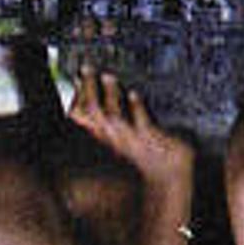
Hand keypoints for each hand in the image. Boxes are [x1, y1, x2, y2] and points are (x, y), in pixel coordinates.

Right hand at [68, 69, 192, 183]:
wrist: (168, 175)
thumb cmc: (145, 153)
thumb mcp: (120, 138)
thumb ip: (106, 119)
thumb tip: (96, 96)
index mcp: (105, 136)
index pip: (81, 116)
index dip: (76, 97)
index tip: (75, 78)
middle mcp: (113, 138)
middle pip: (93, 112)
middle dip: (87, 89)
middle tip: (86, 69)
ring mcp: (131, 139)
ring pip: (114, 116)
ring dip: (110, 94)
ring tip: (107, 76)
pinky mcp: (150, 139)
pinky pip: (141, 123)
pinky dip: (136, 107)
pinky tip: (134, 94)